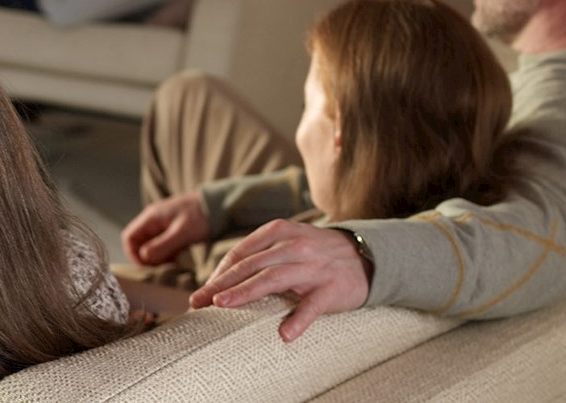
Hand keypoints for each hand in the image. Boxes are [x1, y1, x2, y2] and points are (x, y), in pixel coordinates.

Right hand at [122, 191, 209, 264]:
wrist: (218, 205)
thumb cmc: (200, 216)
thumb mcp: (181, 233)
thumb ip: (161, 245)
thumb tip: (144, 257)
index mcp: (151, 217)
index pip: (129, 237)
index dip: (133, 254)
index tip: (147, 266)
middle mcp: (152, 220)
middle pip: (138, 243)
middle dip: (146, 257)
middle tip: (161, 266)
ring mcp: (161, 224)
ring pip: (149, 245)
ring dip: (157, 257)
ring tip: (172, 263)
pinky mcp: (171, 230)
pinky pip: (161, 245)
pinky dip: (166, 254)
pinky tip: (177, 259)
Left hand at [189, 220, 370, 342]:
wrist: (366, 255)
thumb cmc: (316, 252)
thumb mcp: (288, 241)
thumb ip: (260, 254)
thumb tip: (223, 277)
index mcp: (280, 232)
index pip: (242, 252)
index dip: (219, 273)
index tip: (203, 292)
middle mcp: (295, 246)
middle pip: (251, 265)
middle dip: (221, 284)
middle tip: (199, 301)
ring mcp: (314, 267)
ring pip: (273, 279)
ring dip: (245, 292)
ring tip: (223, 305)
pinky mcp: (332, 288)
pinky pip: (312, 306)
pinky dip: (298, 320)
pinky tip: (284, 334)